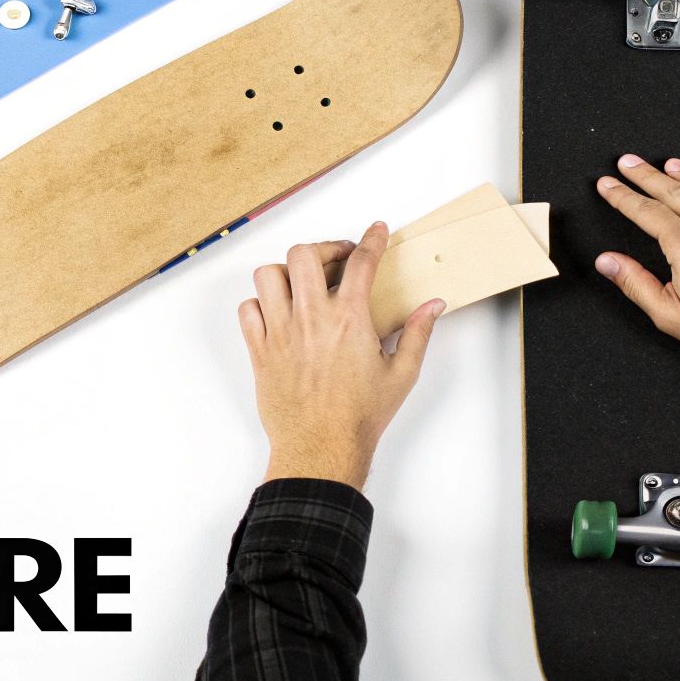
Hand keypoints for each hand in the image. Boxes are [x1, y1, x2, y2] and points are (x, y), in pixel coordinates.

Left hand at [239, 222, 444, 488]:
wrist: (321, 449)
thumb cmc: (358, 417)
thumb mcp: (401, 375)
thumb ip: (417, 334)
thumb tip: (432, 306)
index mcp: (349, 320)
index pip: (361, 262)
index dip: (371, 239)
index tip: (375, 231)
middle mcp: (311, 319)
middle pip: (305, 254)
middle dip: (323, 248)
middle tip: (336, 260)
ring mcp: (281, 333)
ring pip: (268, 275)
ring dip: (286, 272)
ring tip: (302, 284)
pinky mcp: (260, 351)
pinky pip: (247, 310)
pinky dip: (259, 304)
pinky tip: (277, 313)